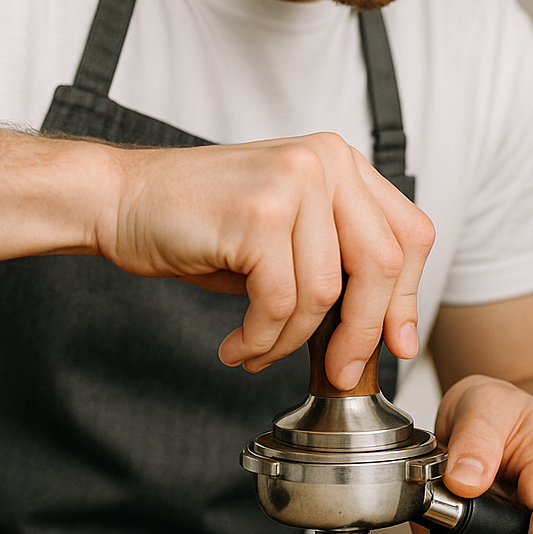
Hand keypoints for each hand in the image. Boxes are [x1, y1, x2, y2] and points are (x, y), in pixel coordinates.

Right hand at [97, 132, 433, 386]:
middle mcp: (325, 161)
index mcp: (341, 161)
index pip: (410, 233)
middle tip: (338, 373)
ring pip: (326, 293)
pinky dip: (260, 339)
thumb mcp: (288, 234)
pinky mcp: (260, 214)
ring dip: (289, 341)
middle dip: (361, 333)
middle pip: (382, 264)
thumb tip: (386, 332)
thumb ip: (339, 263)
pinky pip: (281, 303)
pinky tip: (236, 344)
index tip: (395, 345)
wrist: (122, 200)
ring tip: (256, 350)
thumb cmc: (203, 223)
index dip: (408, 297)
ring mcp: (294, 182)